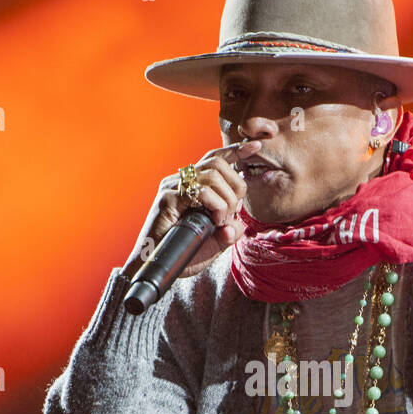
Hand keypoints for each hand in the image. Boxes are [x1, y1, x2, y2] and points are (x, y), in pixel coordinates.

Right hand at [122, 140, 261, 279]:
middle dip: (235, 187)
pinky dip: (216, 206)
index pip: (215, 159)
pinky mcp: (168, 198)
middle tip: (232, 213)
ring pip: (212, 176)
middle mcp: (181, 182)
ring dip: (226, 201)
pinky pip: (201, 191)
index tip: (255, 146)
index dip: (236, 151)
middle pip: (218, 164)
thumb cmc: (183, 254)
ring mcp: (173, 188)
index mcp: (192, 186)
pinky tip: (214, 221)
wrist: (157, 268)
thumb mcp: (215, 243)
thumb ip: (229, 232)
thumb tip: (238, 224)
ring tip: (221, 221)